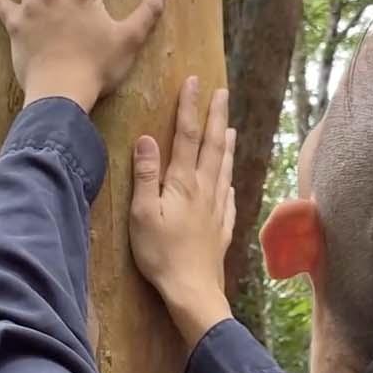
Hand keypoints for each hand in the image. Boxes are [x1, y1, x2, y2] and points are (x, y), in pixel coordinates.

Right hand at [129, 77, 236, 343]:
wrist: (193, 290)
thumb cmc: (161, 254)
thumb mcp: (143, 214)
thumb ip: (145, 175)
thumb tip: (147, 138)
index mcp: (183, 183)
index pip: (187, 136)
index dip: (190, 107)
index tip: (193, 82)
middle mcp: (205, 190)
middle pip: (212, 146)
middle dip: (215, 116)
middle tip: (222, 92)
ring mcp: (217, 209)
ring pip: (224, 168)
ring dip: (226, 144)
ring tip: (230, 126)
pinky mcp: (222, 228)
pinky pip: (228, 197)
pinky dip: (229, 181)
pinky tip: (230, 180)